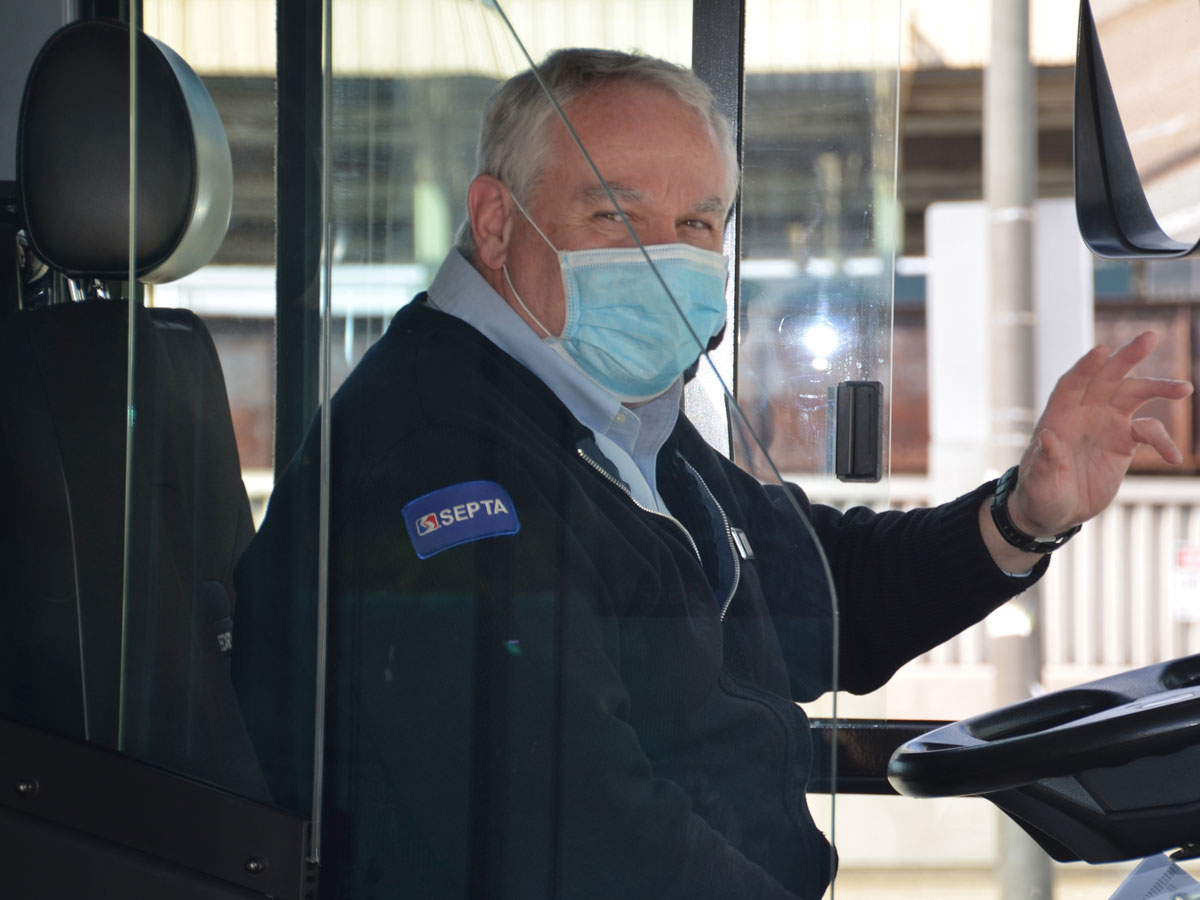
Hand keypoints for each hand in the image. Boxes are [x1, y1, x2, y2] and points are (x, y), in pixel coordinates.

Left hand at [1009, 331, 1192, 537]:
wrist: (1053, 512)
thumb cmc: (1038, 495)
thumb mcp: (1038, 483)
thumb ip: (1043, 462)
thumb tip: (1047, 437)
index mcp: (1058, 418)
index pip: (1071, 384)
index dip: (1085, 367)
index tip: (1102, 351)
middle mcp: (1083, 414)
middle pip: (1106, 378)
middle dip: (1126, 358)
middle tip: (1150, 338)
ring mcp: (1105, 425)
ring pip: (1133, 396)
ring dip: (1157, 388)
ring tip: (1185, 389)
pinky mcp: (1123, 442)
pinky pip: (1149, 433)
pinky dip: (1163, 442)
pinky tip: (1173, 457)